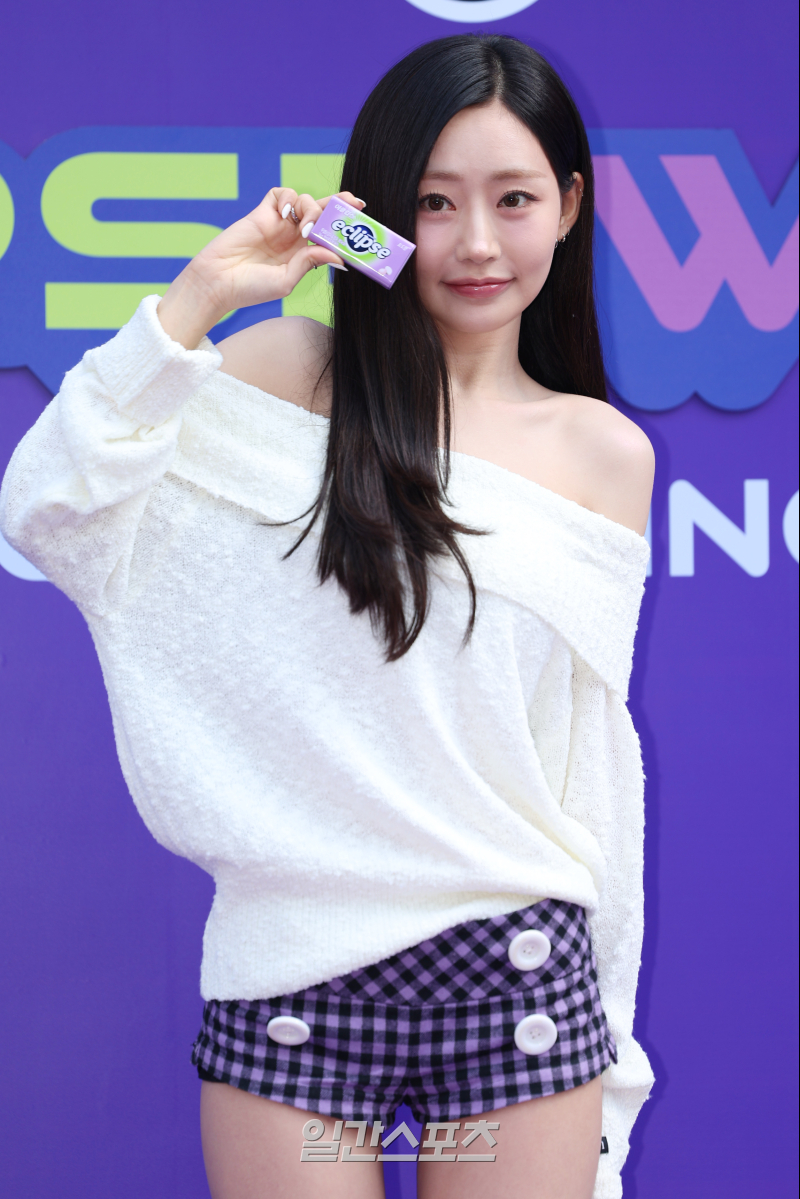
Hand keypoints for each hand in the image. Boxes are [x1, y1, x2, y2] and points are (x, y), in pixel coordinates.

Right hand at [157, 189, 364, 347]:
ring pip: (305, 201)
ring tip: (306, 230)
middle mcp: (293, 237)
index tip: (362, 224)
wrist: (218, 282)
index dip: (344, 228)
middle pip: (323, 212)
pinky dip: (287, 198)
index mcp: (303, 255)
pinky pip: (280, 193)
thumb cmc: (250, 289)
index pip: (329, 235)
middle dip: (340, 205)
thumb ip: (309, 263)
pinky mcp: (261, 212)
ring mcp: (278, 223)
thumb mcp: (286, 281)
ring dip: (312, 210)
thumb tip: (336, 253)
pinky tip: (286, 214)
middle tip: (355, 204)